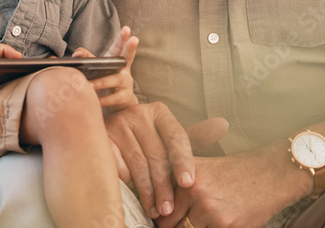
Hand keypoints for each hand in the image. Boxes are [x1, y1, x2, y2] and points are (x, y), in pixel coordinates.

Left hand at [73, 26, 139, 111]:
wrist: (118, 102)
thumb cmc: (105, 79)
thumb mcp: (98, 67)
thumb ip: (87, 58)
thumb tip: (75, 53)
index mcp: (116, 59)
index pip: (119, 46)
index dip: (123, 37)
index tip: (127, 28)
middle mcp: (124, 69)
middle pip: (127, 57)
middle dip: (131, 47)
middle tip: (134, 38)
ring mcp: (126, 83)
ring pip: (115, 80)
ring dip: (101, 82)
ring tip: (90, 85)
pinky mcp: (124, 97)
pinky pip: (114, 98)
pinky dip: (103, 99)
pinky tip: (95, 101)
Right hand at [104, 103, 227, 220]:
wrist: (105, 130)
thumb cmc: (144, 139)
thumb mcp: (166, 136)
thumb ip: (191, 136)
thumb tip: (222, 125)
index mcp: (159, 112)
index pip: (177, 137)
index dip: (184, 161)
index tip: (188, 183)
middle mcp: (138, 113)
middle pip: (157, 154)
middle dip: (165, 185)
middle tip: (169, 209)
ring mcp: (118, 124)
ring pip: (139, 164)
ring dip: (148, 192)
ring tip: (156, 211)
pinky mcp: (102, 138)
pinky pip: (119, 166)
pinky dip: (129, 185)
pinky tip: (136, 199)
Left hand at [156, 142, 308, 227]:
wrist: (271, 174)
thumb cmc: (234, 171)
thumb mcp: (201, 166)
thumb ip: (175, 181)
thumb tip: (156, 208)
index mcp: (185, 177)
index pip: (160, 208)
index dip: (160, 217)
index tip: (158, 219)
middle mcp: (195, 192)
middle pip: (170, 225)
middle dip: (174, 226)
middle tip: (176, 223)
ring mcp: (212, 212)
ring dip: (194, 227)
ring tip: (210, 214)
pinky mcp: (229, 226)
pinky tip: (221, 221)